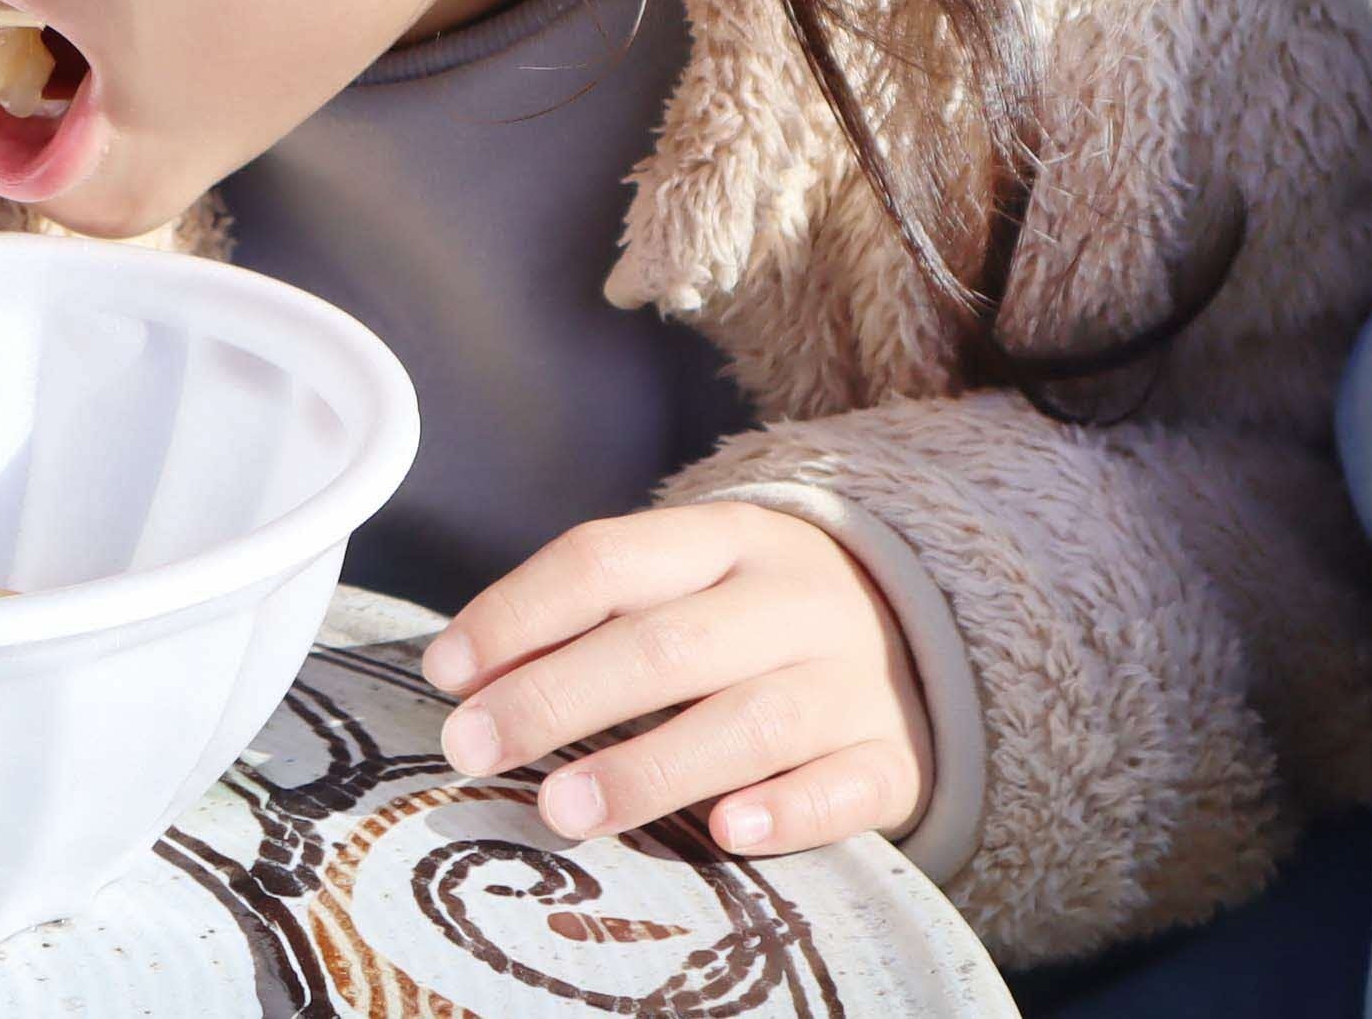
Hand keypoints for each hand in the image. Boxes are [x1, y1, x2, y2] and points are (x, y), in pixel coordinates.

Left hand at [419, 503, 931, 857]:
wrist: (923, 629)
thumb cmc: (752, 615)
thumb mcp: (683, 583)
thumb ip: (589, 620)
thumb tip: (468, 681)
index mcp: (723, 539)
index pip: (604, 561)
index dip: (517, 614)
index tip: (447, 673)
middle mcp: (789, 601)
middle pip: (665, 644)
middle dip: (558, 697)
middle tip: (474, 747)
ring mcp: (850, 681)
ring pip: (751, 721)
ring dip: (650, 766)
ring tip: (564, 809)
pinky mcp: (895, 758)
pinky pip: (848, 786)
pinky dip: (790, 811)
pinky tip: (729, 831)